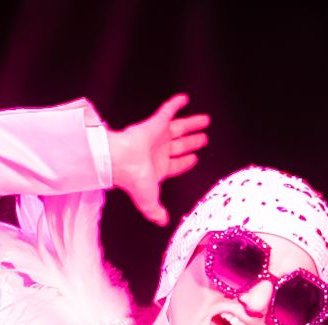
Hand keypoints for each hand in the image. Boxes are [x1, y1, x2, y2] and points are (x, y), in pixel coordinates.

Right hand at [107, 93, 209, 225]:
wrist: (121, 161)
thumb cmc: (133, 179)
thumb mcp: (148, 201)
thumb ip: (156, 211)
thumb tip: (163, 222)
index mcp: (158, 168)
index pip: (176, 164)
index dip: (186, 162)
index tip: (194, 158)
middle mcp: (159, 151)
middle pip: (181, 145)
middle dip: (193, 142)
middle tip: (204, 139)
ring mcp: (157, 137)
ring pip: (179, 128)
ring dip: (192, 124)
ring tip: (205, 121)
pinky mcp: (155, 123)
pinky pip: (167, 110)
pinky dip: (175, 104)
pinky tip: (184, 99)